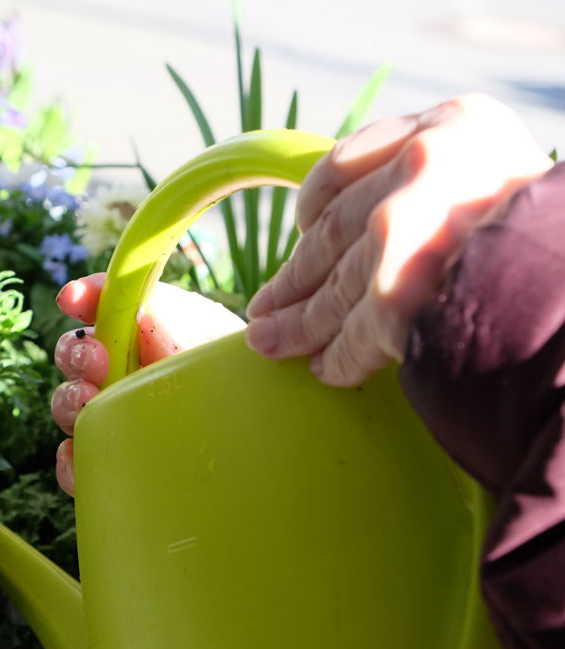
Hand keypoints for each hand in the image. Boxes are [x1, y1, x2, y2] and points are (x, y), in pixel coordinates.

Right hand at [51, 273, 243, 493]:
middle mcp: (123, 372)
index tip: (74, 299)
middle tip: (98, 359)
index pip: (99, 309)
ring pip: (69, 407)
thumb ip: (164, 309)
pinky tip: (80, 452)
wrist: (262, 433)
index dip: (81, 299)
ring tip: (89, 403)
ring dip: (69, 401)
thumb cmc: (238, 378)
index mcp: (142, 333)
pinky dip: (70, 459)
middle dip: (75, 353)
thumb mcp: (209, 332)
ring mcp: (116, 416)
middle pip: (74, 357)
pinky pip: (79, 462)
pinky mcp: (116, 460)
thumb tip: (112, 297)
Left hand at [245, 94, 551, 385]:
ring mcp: (409, 230)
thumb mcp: (507, 182)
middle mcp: (423, 168)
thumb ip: (450, 187)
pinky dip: (338, 357)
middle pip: (330, 233)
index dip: (314, 205)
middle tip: (266, 306)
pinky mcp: (403, 296)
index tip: (303, 231)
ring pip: (332, 288)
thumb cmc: (556, 245)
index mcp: (451, 125)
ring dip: (296, 323)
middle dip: (295, 277)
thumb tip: (378, 221)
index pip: (345, 162)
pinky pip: (356, 337)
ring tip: (271, 343)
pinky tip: (325, 370)